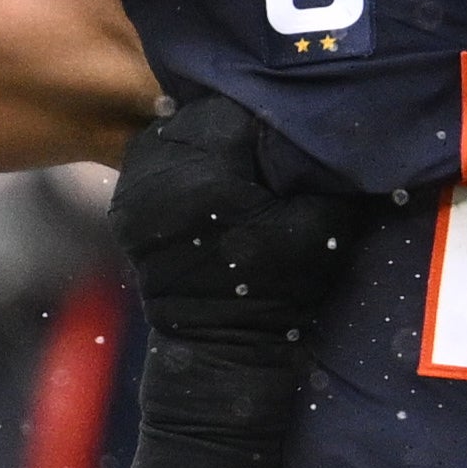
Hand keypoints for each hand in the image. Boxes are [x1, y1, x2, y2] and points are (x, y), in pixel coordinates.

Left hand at [106, 93, 379, 467]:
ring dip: (216, 138)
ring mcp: (130, 190)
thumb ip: (326, 162)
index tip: (303, 130)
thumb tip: (341, 107)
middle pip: (205, 112)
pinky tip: (220, 176)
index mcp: (195, 175)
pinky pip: (163, 157)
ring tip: (250, 160)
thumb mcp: (321, 225)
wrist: (224, 359)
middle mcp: (150, 175)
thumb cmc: (282, 297)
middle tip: (278, 140)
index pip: (241, 108)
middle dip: (244, 123)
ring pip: (181, 129)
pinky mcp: (125, 205)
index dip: (279, 116)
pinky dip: (192, 160)